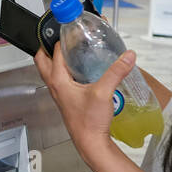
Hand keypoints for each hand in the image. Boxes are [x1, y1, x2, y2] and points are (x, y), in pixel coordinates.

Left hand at [34, 43, 154, 171]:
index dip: (60, 38)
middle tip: (61, 37)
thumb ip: (116, 72)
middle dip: (49, 46)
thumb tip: (128, 56)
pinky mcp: (68, 99)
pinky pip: (62, 79)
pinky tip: (83, 69)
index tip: (69, 29)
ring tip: (73, 49)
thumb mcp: (104, 92)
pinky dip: (68, 70)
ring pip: (52, 70)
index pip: (53, 52)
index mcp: (58, 80)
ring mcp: (60, 93)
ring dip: (57, 58)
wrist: (90, 142)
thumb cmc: (89, 122)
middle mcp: (55, 86)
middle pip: (43, 60)